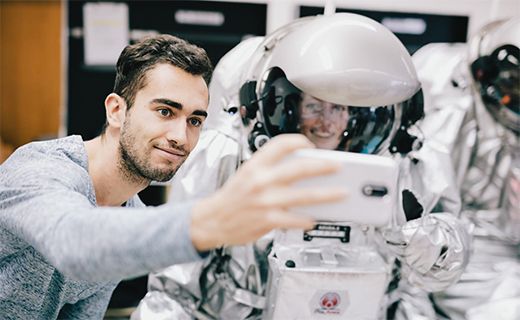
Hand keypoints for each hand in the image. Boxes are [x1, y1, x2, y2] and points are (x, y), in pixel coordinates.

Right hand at [190, 134, 346, 250]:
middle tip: (337, 166)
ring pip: (304, 195)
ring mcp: (266, 201)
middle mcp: (261, 180)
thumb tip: (300, 170)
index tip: (310, 146)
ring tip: (341, 193)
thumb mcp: (246, 175)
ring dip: (327, 194)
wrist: (211, 220)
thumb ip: (269, 169)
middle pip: (299, 168)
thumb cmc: (231, 198)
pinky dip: (307, 219)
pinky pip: (296, 219)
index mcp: (255, 165)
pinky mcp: (268, 219)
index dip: (299, 142)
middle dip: (323, 166)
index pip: (281, 144)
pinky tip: (314, 218)